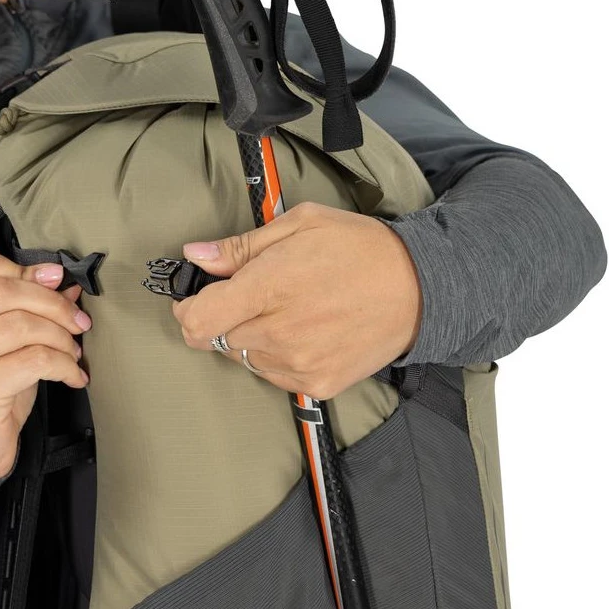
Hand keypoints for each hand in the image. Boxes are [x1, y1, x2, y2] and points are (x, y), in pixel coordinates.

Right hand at [0, 246, 91, 479]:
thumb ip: (19, 309)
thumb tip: (62, 284)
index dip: (22, 268)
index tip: (55, 279)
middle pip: (3, 292)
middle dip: (51, 304)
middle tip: (78, 322)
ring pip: (20, 325)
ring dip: (60, 337)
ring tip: (73, 353)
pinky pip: (33, 360)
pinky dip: (63, 365)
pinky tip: (72, 376)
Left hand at [171, 201, 422, 399]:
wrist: (421, 288)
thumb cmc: (360, 249)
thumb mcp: (299, 225)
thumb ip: (240, 247)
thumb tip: (195, 255)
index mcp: (268, 288)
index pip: (197, 320)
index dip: (187, 309)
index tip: (193, 298)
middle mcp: (279, 333)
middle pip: (215, 340)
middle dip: (222, 318)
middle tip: (251, 297)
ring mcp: (298, 364)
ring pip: (243, 359)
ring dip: (249, 338)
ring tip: (286, 311)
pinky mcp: (316, 384)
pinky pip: (273, 375)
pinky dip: (275, 357)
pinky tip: (303, 332)